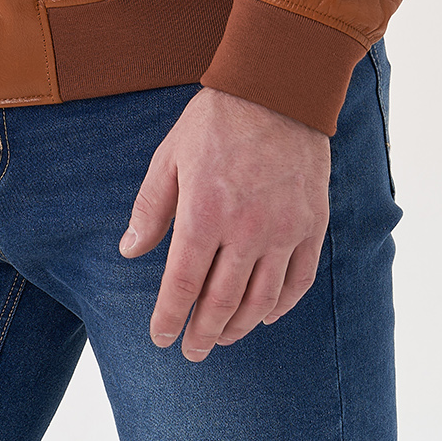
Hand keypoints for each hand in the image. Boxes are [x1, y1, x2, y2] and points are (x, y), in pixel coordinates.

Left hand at [119, 86, 329, 360]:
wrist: (277, 89)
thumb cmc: (216, 120)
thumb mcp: (170, 156)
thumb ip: (151, 208)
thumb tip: (130, 251)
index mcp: (204, 213)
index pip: (183, 284)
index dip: (170, 317)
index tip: (162, 337)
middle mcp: (246, 231)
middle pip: (222, 303)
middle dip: (203, 334)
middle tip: (192, 351)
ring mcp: (284, 231)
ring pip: (262, 301)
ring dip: (239, 328)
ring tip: (222, 337)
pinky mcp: (312, 226)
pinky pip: (298, 282)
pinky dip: (281, 307)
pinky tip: (266, 315)